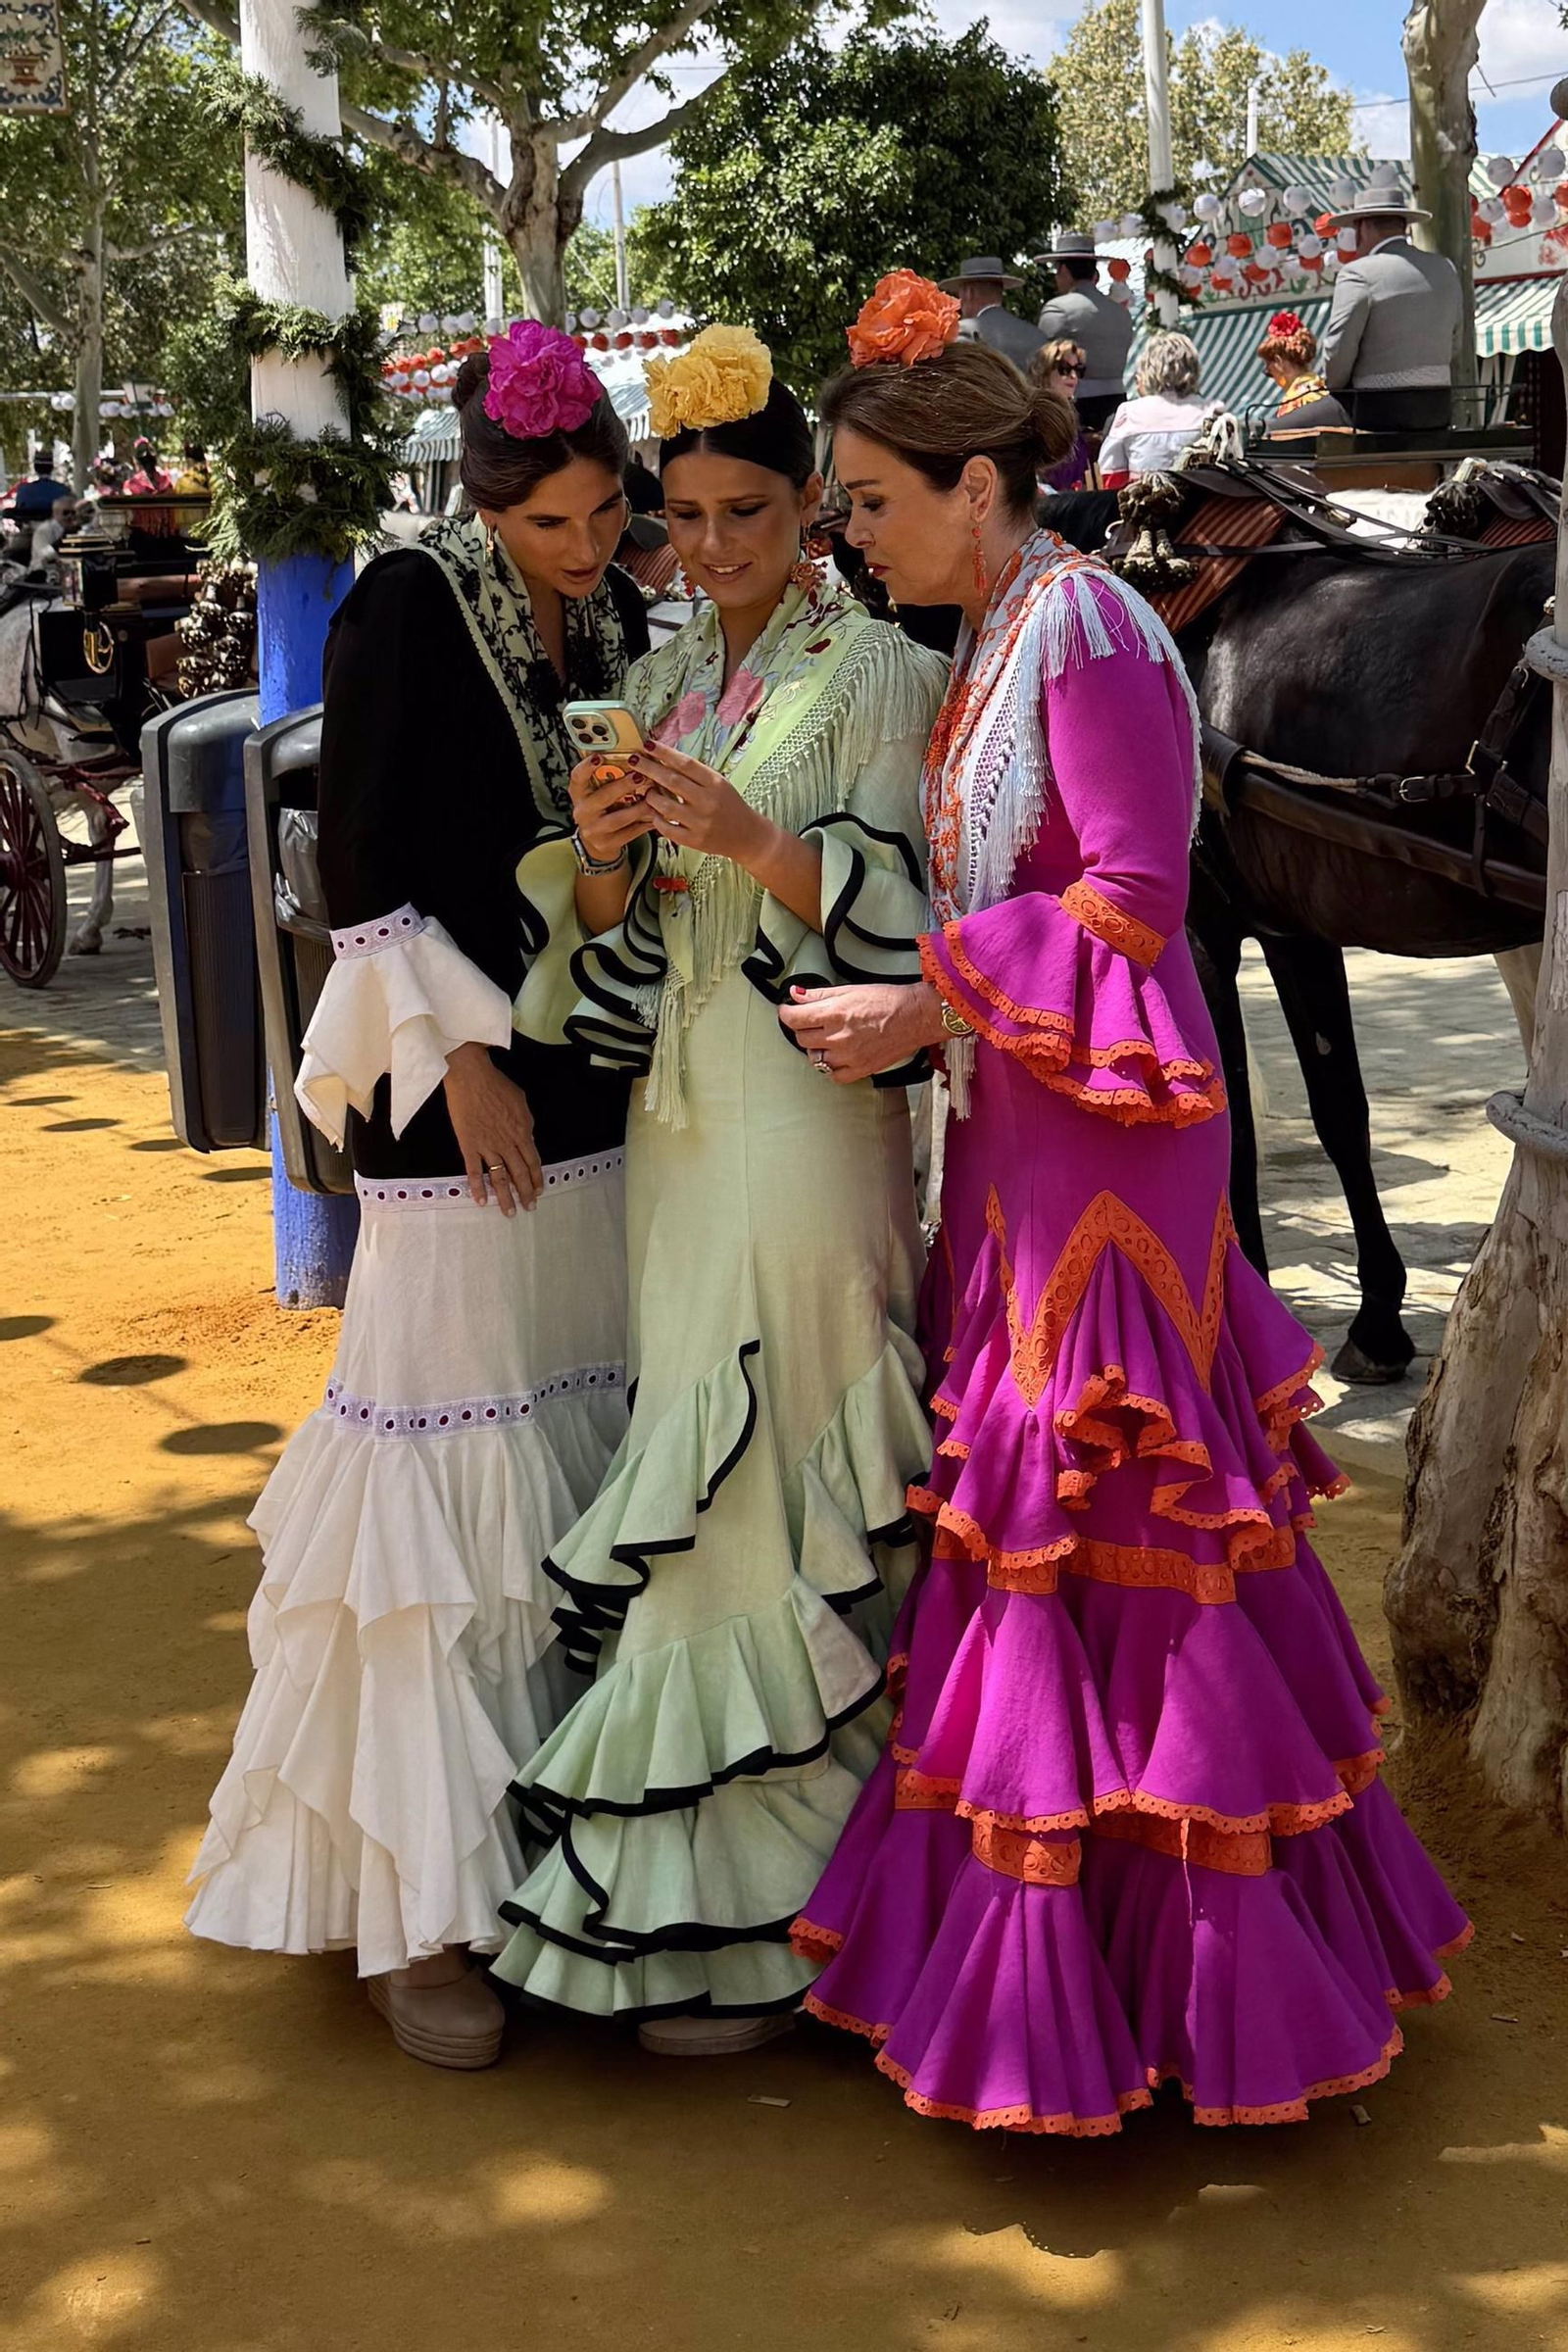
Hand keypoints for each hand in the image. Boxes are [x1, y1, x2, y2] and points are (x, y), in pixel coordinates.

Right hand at [442, 1042, 542, 1213]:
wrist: (471, 1076)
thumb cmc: (496, 1084)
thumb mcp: (521, 1102)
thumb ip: (526, 1123)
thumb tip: (529, 1138)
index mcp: (522, 1131)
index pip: (533, 1161)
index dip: (537, 1178)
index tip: (538, 1190)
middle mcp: (507, 1142)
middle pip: (519, 1173)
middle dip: (525, 1193)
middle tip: (529, 1207)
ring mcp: (487, 1145)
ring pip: (499, 1177)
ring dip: (505, 1197)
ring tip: (509, 1212)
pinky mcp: (469, 1145)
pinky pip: (474, 1170)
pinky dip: (477, 1187)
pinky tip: (481, 1201)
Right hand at [568, 754, 655, 867]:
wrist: (596, 842)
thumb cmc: (601, 809)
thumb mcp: (597, 792)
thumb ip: (608, 776)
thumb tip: (634, 755)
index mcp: (579, 794)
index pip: (577, 777)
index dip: (586, 767)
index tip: (599, 757)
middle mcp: (583, 811)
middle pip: (602, 798)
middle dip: (622, 786)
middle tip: (640, 776)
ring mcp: (594, 830)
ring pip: (618, 818)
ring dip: (639, 807)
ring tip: (653, 798)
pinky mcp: (608, 843)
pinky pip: (630, 833)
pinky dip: (645, 823)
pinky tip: (656, 816)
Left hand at [626, 743, 761, 863]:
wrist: (746, 835)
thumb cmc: (730, 806)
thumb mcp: (719, 784)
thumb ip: (695, 774)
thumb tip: (665, 758)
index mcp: (715, 783)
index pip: (685, 763)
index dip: (664, 752)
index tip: (648, 745)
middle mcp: (707, 801)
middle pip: (672, 781)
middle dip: (649, 768)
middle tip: (634, 760)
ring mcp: (700, 822)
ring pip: (665, 806)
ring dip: (651, 796)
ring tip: (646, 790)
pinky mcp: (694, 840)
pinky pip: (667, 828)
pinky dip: (657, 819)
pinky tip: (654, 813)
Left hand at [777, 981, 947, 1083]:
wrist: (915, 1017)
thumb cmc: (888, 1001)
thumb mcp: (850, 989)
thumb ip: (819, 995)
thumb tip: (797, 995)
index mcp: (835, 1013)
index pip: (794, 1018)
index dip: (786, 1013)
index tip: (788, 1011)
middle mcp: (839, 1037)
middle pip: (802, 1038)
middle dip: (803, 1028)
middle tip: (812, 1022)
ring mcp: (848, 1056)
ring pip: (814, 1058)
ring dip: (816, 1048)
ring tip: (827, 1038)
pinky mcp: (859, 1070)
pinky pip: (833, 1075)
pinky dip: (831, 1066)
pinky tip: (837, 1055)